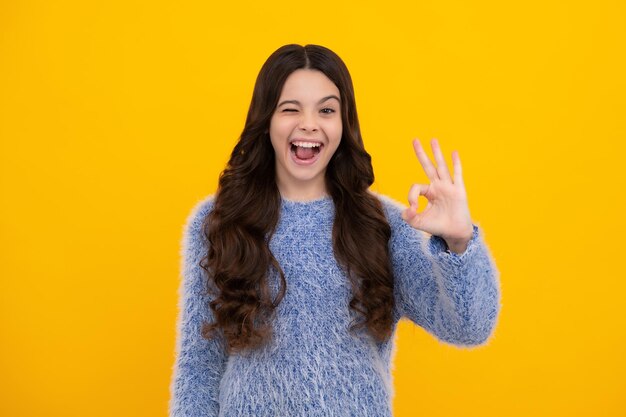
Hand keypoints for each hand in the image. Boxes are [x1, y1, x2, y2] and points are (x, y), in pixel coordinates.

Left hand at [401, 138, 473, 252]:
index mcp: (429, 192)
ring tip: (432, 140)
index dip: (411, 197)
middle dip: (421, 154)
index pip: (416, 187)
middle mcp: (438, 186)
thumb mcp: (418, 223)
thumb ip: (408, 217)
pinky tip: (454, 153)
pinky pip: (457, 175)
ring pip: (442, 167)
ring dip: (437, 153)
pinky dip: (456, 164)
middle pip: (428, 167)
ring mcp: (449, 187)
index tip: (412, 209)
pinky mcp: (459, 191)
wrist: (454, 233)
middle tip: (414, 140)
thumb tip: (407, 209)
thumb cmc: (437, 226)